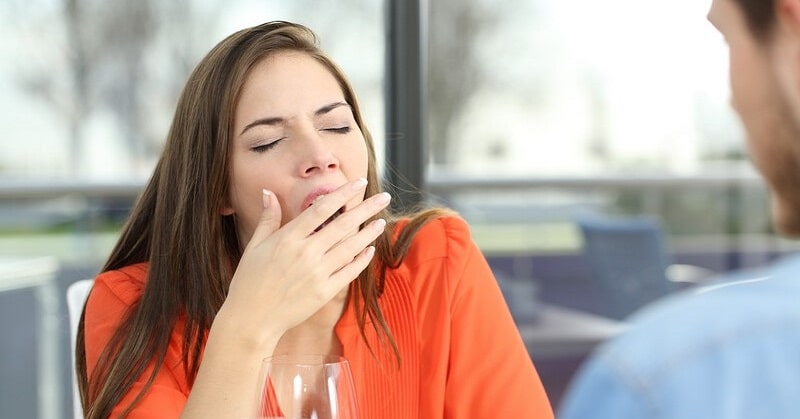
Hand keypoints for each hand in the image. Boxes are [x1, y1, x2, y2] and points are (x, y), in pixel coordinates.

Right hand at [223, 178, 389, 344]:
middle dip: (366, 209)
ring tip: (382, 222)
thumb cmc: (249, 281)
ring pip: (350, 247)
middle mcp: (306, 253)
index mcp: (288, 238)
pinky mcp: (324, 292)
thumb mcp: (254, 246)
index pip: (322, 209)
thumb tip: (268, 192)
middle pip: (343, 225)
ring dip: (369, 233)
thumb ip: (267, 218)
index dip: (343, 194)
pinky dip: (361, 260)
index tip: (358, 183)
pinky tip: (370, 250)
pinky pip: (349, 272)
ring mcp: (317, 273)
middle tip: (384, 197)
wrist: (251, 319)